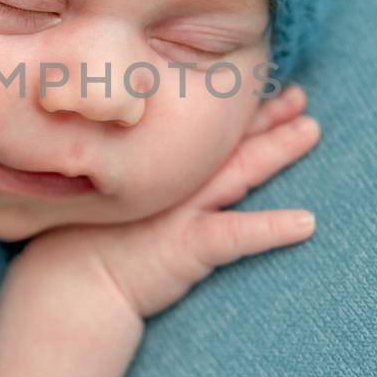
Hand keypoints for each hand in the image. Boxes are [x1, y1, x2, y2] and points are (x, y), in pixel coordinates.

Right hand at [20, 82, 321, 319]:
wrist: (65, 288)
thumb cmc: (76, 249)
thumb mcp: (99, 202)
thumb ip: (116, 179)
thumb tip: (137, 168)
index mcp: (150, 170)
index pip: (199, 132)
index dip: (232, 110)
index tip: (260, 88)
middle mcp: (170, 183)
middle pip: (227, 142)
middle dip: (266, 117)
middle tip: (299, 96)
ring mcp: (181, 212)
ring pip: (240, 171)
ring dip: (277, 149)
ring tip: (310, 130)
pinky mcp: (189, 247)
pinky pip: (238, 234)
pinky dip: (272, 228)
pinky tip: (306, 224)